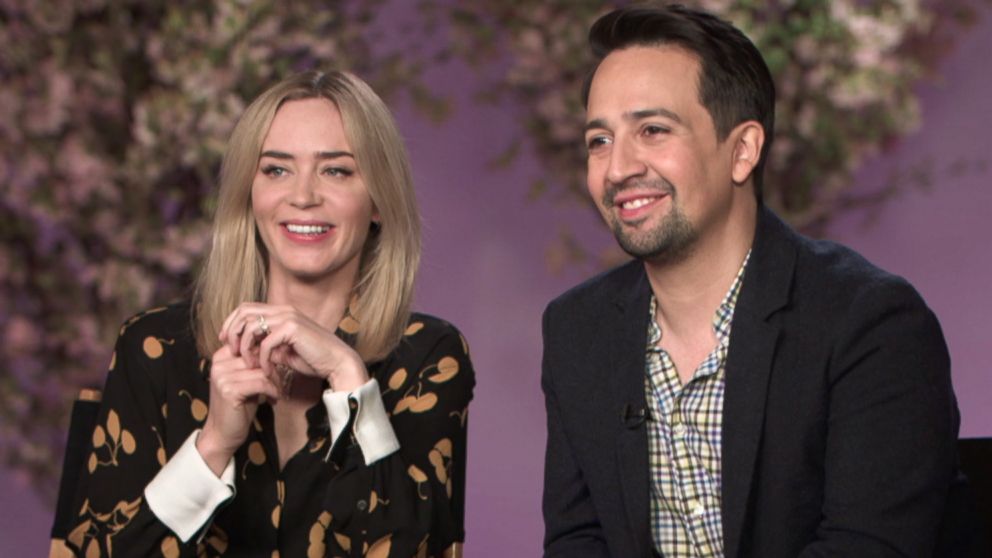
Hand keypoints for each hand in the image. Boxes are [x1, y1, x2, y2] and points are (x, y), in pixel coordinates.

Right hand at [197, 344, 279, 475]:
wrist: (222, 434)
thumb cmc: (238, 407)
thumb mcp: (245, 380)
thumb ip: (254, 364)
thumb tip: (277, 349)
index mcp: (220, 357)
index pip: (251, 345)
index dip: (267, 356)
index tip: (274, 371)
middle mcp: (218, 364)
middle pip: (258, 357)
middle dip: (274, 371)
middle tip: (280, 384)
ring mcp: (222, 377)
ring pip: (262, 370)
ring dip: (275, 383)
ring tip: (277, 393)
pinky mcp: (230, 390)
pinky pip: (261, 383)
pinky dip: (272, 391)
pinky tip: (273, 399)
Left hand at [218, 303, 369, 391]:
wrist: (337, 362)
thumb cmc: (314, 359)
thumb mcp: (285, 351)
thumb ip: (268, 346)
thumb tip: (250, 350)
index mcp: (282, 312)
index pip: (247, 308)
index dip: (232, 323)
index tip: (226, 341)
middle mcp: (284, 310)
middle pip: (244, 312)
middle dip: (233, 332)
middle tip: (231, 351)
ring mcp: (289, 317)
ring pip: (251, 326)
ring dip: (246, 347)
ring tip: (250, 364)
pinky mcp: (293, 329)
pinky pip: (266, 343)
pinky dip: (263, 359)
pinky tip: (267, 370)